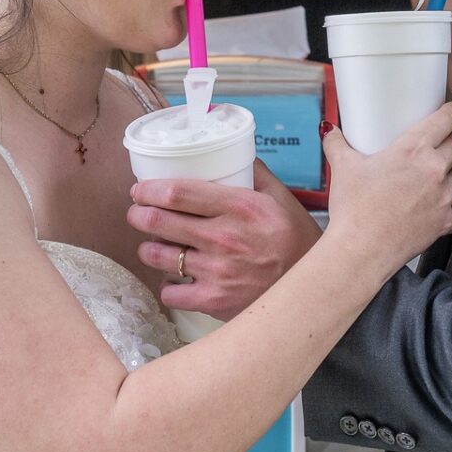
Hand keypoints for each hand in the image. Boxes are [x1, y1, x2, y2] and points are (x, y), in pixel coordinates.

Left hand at [127, 160, 321, 320]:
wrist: (313, 287)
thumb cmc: (296, 240)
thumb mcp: (280, 197)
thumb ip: (254, 172)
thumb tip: (231, 150)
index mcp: (239, 206)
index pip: (177, 193)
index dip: (149, 189)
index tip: (140, 189)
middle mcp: (224, 238)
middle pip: (158, 221)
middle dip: (138, 214)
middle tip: (137, 212)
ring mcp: (217, 272)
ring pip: (158, 256)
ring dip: (148, 248)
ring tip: (153, 244)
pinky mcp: (214, 301)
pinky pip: (170, 293)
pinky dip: (168, 285)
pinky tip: (176, 278)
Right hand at [322, 102, 451, 281]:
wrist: (360, 249)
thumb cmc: (353, 208)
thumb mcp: (342, 168)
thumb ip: (337, 144)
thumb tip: (329, 130)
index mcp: (412, 149)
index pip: (445, 120)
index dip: (451, 112)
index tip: (450, 111)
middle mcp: (433, 169)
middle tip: (443, 143)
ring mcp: (442, 196)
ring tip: (447, 172)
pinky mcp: (444, 222)